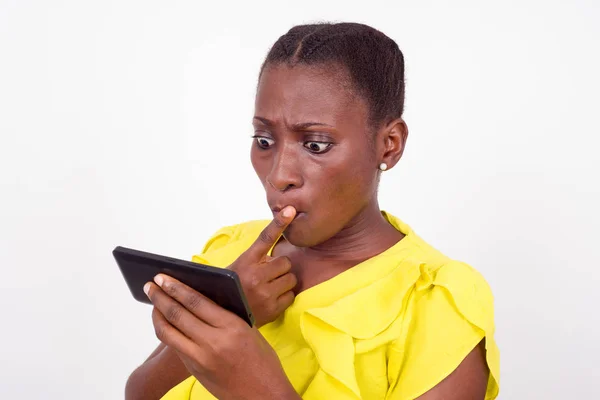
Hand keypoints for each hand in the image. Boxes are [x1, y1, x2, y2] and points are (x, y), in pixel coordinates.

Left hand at [144, 275, 299, 399]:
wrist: (263, 395)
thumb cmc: (262, 361)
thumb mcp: (249, 331)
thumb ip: (225, 316)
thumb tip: (200, 299)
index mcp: (231, 327)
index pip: (195, 301)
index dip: (176, 287)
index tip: (163, 276)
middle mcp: (212, 342)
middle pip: (177, 314)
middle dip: (160, 297)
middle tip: (150, 285)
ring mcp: (200, 359)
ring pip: (168, 332)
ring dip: (157, 314)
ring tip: (153, 301)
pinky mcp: (194, 371)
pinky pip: (175, 346)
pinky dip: (167, 331)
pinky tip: (165, 322)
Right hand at [227, 206, 297, 326]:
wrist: (220, 320)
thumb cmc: (229, 289)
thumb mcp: (236, 268)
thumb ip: (254, 258)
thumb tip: (274, 250)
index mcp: (245, 262)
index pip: (265, 238)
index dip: (279, 223)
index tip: (290, 210)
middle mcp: (255, 276)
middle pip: (285, 262)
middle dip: (279, 267)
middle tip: (268, 274)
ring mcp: (265, 293)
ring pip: (290, 278)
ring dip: (283, 281)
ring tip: (269, 286)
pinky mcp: (272, 309)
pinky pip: (291, 295)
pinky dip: (284, 296)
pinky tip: (271, 298)